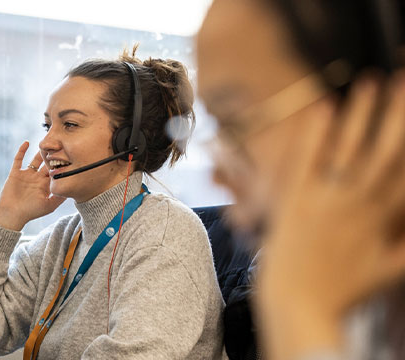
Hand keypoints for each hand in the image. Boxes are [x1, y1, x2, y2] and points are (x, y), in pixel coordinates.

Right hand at [0, 141, 65, 230]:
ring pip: (34, 160)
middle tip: (59, 144)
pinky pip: (18, 159)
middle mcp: (36, 178)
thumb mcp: (49, 205)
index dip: (61, 164)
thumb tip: (73, 189)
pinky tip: (27, 143)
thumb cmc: (31, 212)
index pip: (55, 172)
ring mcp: (26, 175)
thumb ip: (60, 197)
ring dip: (40, 152)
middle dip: (52, 156)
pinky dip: (22, 150)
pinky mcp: (15, 173)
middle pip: (46, 164)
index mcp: (45, 185)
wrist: (12, 213)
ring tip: (46, 142)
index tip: (68, 155)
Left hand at [256, 73, 404, 359]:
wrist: (299, 305)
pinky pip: (307, 160)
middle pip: (387, 148)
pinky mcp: (295, 200)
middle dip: (398, 112)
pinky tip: (324, 106)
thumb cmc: (346, 289)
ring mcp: (326, 199)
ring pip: (349, 147)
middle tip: (404, 78)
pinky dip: (316, 134)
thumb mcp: (392, 268)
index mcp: (386, 217)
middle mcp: (360, 203)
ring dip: (362, 113)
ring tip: (371, 81)